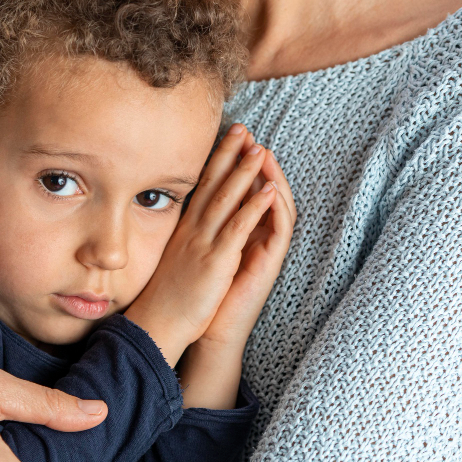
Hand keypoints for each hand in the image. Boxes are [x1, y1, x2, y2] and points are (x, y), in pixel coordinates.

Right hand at [124, 124, 282, 365]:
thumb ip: (181, 243)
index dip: (214, 162)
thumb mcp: (170, 263)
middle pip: (212, 185)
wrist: (156, 326)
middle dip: (229, 154)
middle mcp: (192, 232)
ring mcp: (203, 245)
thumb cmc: (162, 302)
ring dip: (245, 172)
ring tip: (260, 148)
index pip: (199, 188)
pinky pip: (238, 228)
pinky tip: (269, 189)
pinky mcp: (216, 262)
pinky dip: (254, 207)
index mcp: (183, 232)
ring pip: (226, 200)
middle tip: (243, 129)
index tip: (226, 141)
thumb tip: (187, 233)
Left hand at [198, 132, 295, 349]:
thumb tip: (182, 201)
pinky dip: (276, 208)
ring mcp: (264, 248)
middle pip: (258, 188)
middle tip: (247, 132)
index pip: (237, 188)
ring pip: (274, 204)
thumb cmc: (197, 293)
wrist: (206, 330)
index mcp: (234, 229)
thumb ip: (196, 226)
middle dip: (252, 160)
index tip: (223, 137)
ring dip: (270, 177)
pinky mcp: (269, 263)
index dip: (232, 162)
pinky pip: (279, 230)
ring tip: (262, 152)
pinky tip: (271, 189)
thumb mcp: (194, 250)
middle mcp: (253, 235)